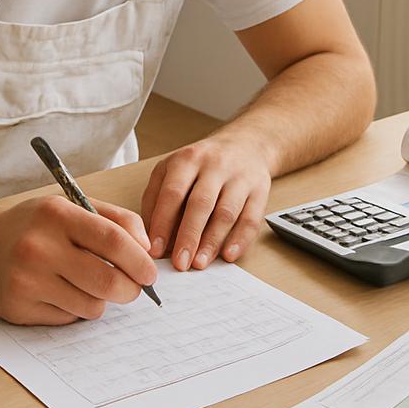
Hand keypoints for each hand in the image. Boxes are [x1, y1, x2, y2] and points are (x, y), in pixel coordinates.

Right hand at [0, 195, 156, 325]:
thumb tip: (146, 249)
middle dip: (130, 289)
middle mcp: (39, 247)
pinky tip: (60, 292)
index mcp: (56, 215)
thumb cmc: (32, 225)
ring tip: (88, 284)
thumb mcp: (69, 207)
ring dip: (101, 300)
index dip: (139, 260)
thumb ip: (114, 220)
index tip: (150, 272)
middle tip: (133, 288)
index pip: (112, 240)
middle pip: (106, 281)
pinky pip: (68, 319)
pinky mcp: (19, 309)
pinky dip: (75, 309)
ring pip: (91, 306)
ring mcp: (27, 281)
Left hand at [141, 136, 270, 270]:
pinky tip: (228, 255)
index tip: (155, 250)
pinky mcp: (259, 190)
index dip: (163, 223)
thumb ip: (157, 198)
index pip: (172, 193)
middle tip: (179, 263)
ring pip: (226, 213)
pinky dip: (240, 240)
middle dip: (188, 236)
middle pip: (200, 203)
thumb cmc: (201, 164)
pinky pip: (251, 218)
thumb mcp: (172, 169)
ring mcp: (239, 177)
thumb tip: (149, 235)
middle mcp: (214, 166)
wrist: (244, 144)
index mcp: (187, 159)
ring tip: (199, 264)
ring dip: (212, 242)